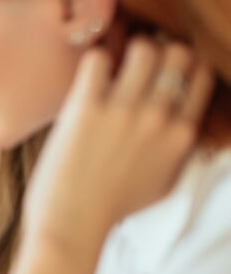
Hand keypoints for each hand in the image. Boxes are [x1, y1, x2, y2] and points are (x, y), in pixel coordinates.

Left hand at [24, 37, 212, 254]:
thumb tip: (184, 128)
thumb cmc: (113, 208)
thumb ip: (179, 152)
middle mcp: (158, 118)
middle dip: (160, 51)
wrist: (72, 225)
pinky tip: (88, 79)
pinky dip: (94, 61)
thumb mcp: (164, 183)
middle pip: (178, 53)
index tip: (164, 71)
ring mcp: (123, 110)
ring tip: (113, 68)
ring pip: (143, 48)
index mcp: (181, 136)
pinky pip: (97, 60)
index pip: (200, 76)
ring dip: (128, 51)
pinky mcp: (86, 109)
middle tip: (138, 64)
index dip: (183, 66)